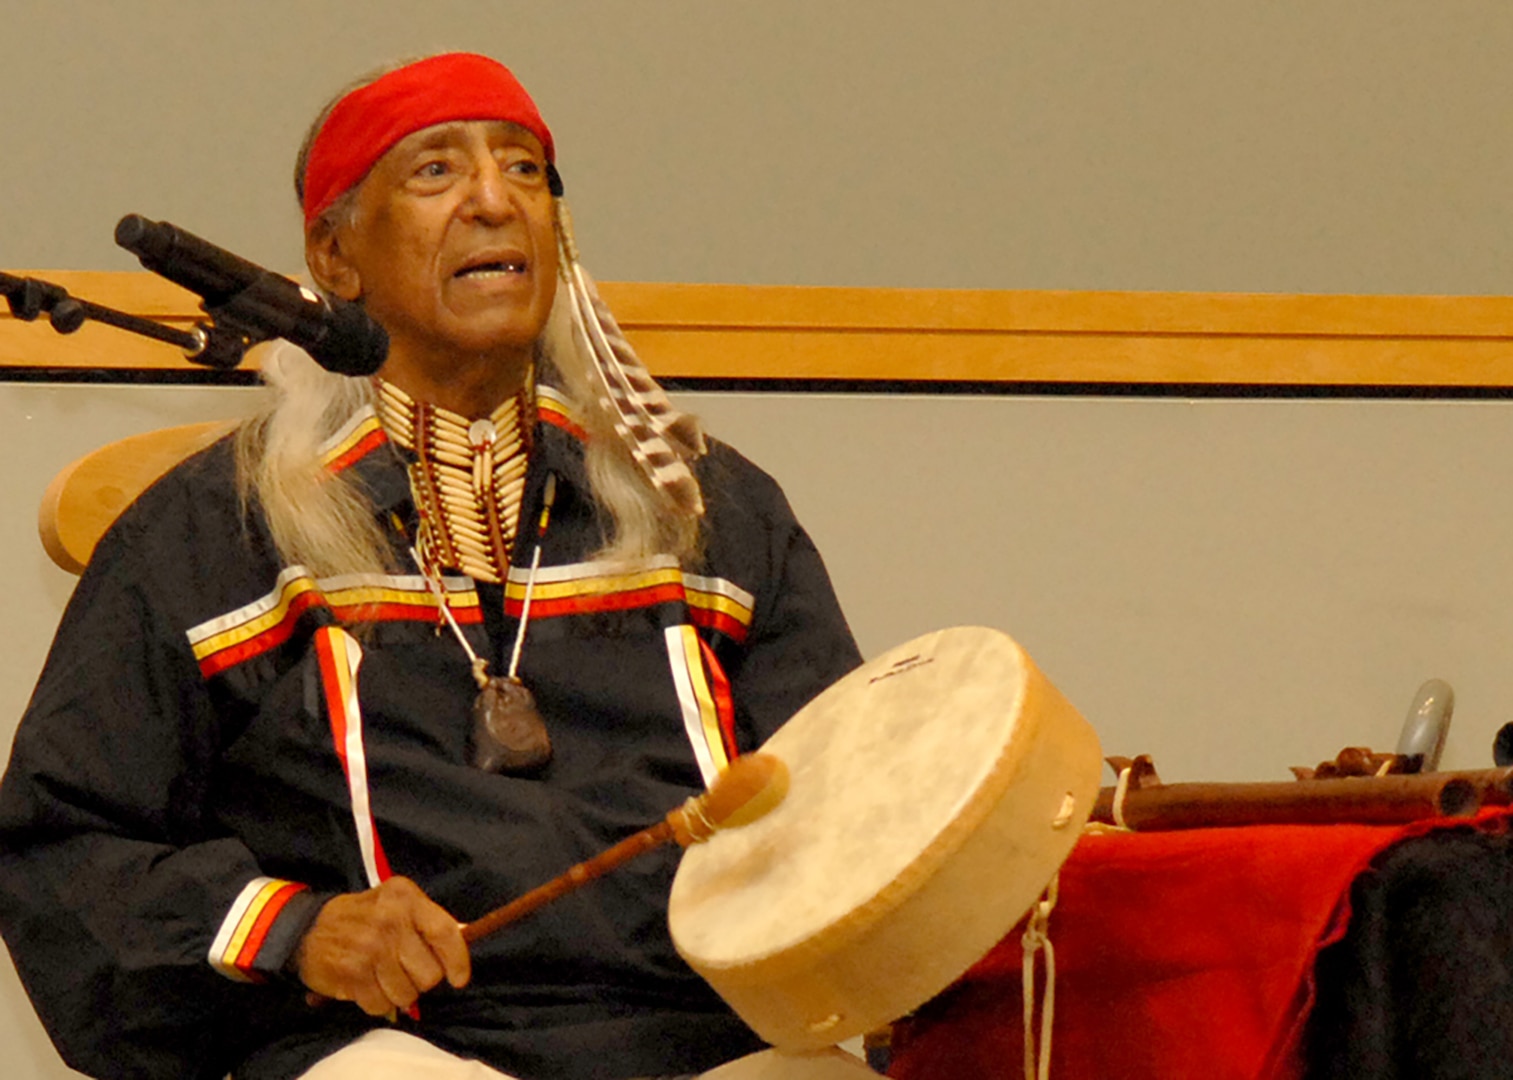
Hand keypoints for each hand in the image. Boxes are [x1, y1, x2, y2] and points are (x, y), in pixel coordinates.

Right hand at [292, 876, 470, 1014]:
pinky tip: (367, 985)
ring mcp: (369, 948)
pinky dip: (378, 1002)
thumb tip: (465, 937)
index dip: (458, 960)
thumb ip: (428, 921)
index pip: (445, 932)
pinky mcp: (351, 973)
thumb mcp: (397, 904)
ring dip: (398, 994)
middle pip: (429, 974)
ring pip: (407, 994)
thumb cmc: (363, 917)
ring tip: (383, 976)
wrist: (307, 928)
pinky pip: (382, 1005)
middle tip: (404, 970)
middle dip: (421, 980)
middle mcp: (389, 920)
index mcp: (405, 898)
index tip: (458, 979)